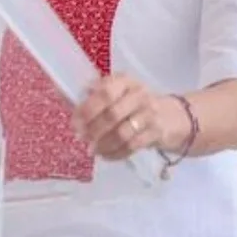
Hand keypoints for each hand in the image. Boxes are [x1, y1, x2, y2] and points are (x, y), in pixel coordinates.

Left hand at [71, 74, 185, 159]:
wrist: (172, 116)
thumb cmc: (133, 103)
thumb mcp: (117, 92)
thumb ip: (93, 95)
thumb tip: (64, 95)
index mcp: (124, 81)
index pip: (104, 93)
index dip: (87, 109)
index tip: (74, 122)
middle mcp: (139, 94)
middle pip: (112, 114)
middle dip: (93, 129)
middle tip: (81, 138)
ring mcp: (150, 114)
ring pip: (122, 133)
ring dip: (103, 144)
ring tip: (92, 149)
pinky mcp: (156, 133)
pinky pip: (132, 146)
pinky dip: (115, 153)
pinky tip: (105, 155)